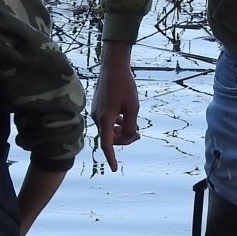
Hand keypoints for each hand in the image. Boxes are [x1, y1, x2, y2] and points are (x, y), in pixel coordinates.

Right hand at [91, 41, 141, 170]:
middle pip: (110, 138)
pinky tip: (127, 118)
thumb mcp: (133, 107)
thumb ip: (131, 126)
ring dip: (122, 130)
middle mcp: (98, 117)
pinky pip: (108, 121)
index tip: (114, 169)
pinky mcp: (98, 107)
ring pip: (110, 130)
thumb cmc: (124, 85)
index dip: (111, 157)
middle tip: (140, 133)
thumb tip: (129, 137)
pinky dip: (118, 123)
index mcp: (105, 119)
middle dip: (125, 139)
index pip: (107, 144)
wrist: (113, 66)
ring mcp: (97, 112)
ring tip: (136, 124)